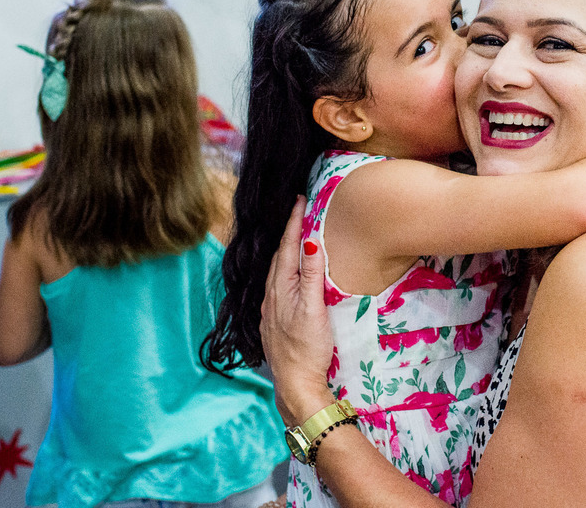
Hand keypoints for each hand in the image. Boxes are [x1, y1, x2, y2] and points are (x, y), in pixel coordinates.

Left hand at [260, 196, 336, 425]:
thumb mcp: (314, 308)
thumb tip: (310, 240)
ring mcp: (272, 311)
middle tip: (299, 211)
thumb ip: (311, 274)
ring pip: (277, 272)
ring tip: (296, 237)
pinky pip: (279, 286)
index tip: (300, 200)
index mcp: (280, 289)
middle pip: (279, 257)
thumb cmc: (308, 349)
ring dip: (286, 252)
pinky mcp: (276, 323)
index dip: (294, 222)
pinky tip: (291, 276)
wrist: (296, 386)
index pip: (288, 247)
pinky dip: (286, 271)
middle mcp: (271, 297)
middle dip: (289, 233)